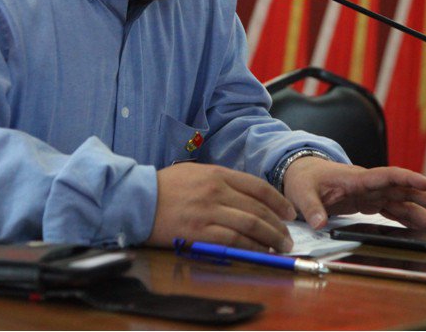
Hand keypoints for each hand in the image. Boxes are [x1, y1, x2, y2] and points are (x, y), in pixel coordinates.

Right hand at [146, 163, 296, 251]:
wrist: (136, 200)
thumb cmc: (164, 187)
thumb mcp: (194, 172)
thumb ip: (220, 180)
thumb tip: (245, 194)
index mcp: (216, 174)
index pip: (257, 186)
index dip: (278, 200)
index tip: (288, 212)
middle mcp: (216, 191)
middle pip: (258, 208)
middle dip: (278, 224)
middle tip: (288, 235)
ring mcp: (209, 213)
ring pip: (250, 225)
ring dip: (271, 237)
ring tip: (281, 246)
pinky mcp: (199, 233)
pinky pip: (234, 241)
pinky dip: (252, 248)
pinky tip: (261, 253)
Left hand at [282, 157, 425, 233]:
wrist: (302, 173)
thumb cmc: (304, 180)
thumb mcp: (301, 194)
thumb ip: (312, 208)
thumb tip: (319, 224)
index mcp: (356, 179)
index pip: (387, 176)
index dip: (409, 179)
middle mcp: (369, 185)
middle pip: (404, 190)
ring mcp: (372, 194)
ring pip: (403, 201)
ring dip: (424, 212)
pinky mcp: (370, 202)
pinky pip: (394, 209)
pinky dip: (410, 218)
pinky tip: (425, 227)